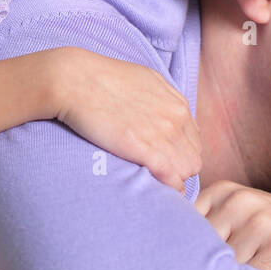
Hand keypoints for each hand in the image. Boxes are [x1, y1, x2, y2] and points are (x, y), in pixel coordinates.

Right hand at [50, 46, 200, 193]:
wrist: (76, 80)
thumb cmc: (104, 79)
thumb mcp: (146, 81)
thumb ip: (163, 100)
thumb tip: (170, 115)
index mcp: (178, 105)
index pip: (194, 142)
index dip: (181, 156)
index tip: (166, 163)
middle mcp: (176, 119)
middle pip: (193, 159)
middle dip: (180, 170)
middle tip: (160, 177)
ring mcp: (162, 133)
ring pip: (185, 170)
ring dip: (174, 180)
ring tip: (156, 184)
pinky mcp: (142, 147)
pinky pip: (170, 176)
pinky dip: (168, 187)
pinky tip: (158, 190)